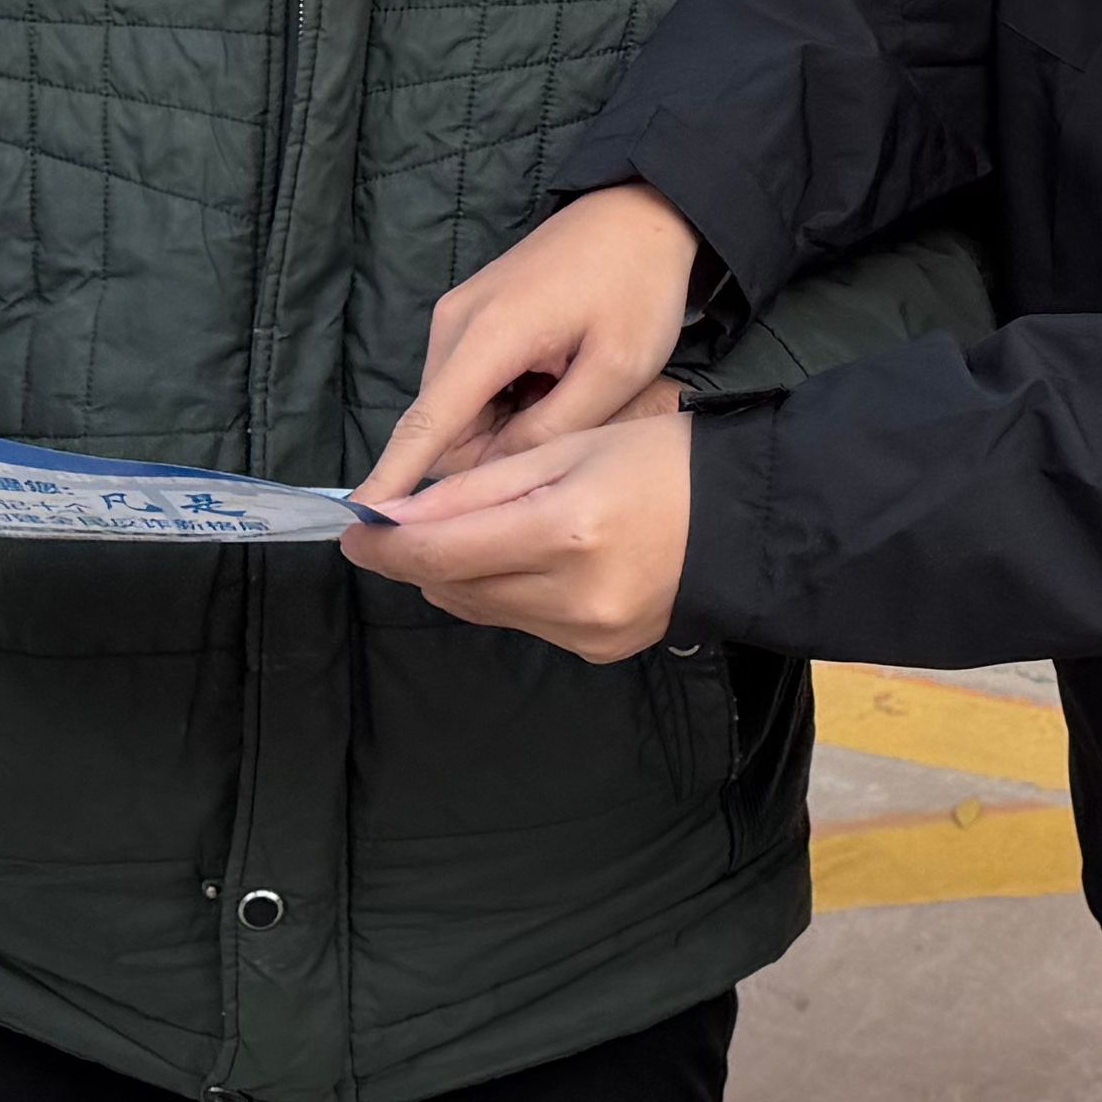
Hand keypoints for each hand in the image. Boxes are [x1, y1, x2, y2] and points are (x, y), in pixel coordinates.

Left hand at [341, 411, 692, 662]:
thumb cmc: (662, 460)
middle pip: (453, 588)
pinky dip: (505, 591)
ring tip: (474, 532)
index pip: (440, 553)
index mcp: (565, 531)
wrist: (750, 521)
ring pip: (482, 610)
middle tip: (407, 524)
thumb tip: (399, 514)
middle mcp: (572, 597)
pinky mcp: (599, 652)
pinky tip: (527, 557)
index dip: (384, 547)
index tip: (351, 532)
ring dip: (459, 575)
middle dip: (420, 558)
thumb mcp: (569, 449)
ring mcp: (587, 634)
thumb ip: (481, 486)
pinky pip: (523, 623)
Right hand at [357, 183, 702, 503]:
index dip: (394, 479)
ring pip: (456, 411)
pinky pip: (467, 385)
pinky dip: (502, 400)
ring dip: (501, 424)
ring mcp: (456, 317)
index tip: (363, 525)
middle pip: (443, 428)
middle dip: (491, 452)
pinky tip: (551, 378)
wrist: (637, 214)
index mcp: (488, 336)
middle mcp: (454, 326)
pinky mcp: (467, 316)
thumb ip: (550, 431)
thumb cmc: (635, 289)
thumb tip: (493, 476)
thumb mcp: (614, 371)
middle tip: (563, 427)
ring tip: (564, 392)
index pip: (426, 425)